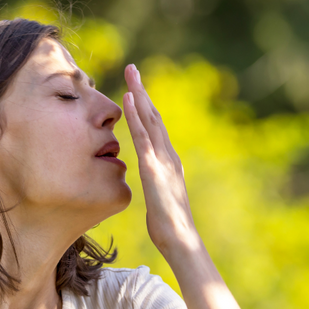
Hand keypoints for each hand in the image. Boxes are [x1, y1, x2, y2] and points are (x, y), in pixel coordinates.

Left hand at [122, 63, 200, 255]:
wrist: (180, 240)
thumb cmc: (169, 227)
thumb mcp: (159, 198)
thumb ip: (155, 184)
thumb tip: (149, 181)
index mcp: (169, 161)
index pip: (156, 128)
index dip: (146, 107)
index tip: (136, 89)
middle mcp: (168, 154)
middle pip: (154, 115)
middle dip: (143, 90)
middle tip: (133, 68)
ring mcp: (162, 159)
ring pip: (150, 119)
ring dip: (140, 93)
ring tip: (131, 72)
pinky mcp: (153, 167)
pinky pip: (142, 136)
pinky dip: (135, 115)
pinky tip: (128, 99)